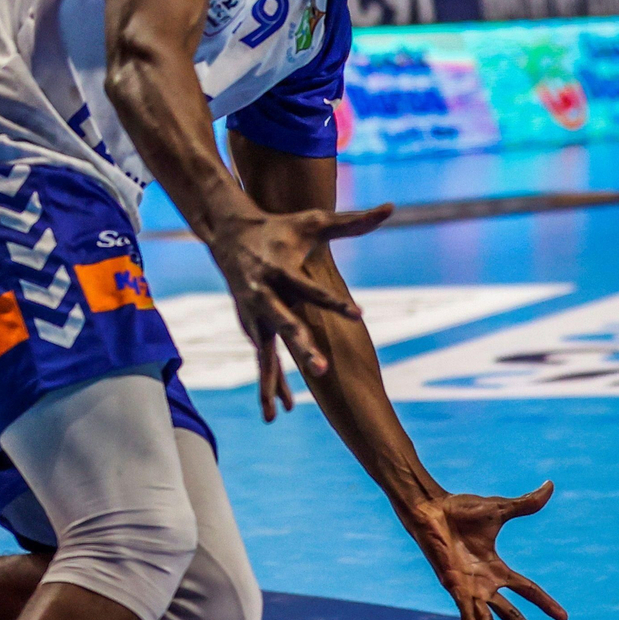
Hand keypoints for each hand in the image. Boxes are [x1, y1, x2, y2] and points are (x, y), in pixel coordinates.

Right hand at [211, 203, 392, 420]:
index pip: (312, 289)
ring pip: (266, 352)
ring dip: (274, 380)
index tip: (359, 314)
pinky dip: (270, 383)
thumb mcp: (313, 220)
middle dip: (301, 348)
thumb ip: (352, 221)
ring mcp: (254, 315)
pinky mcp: (251, 328)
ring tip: (282, 412)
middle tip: (321, 369)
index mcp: (280, 271)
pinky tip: (280, 411)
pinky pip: (263, 360)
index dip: (335, 301)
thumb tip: (390, 207)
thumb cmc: (278, 228)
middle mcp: (264, 296)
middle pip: (286, 325)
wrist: (228, 236)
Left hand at [401, 483, 568, 619]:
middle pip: (512, 616)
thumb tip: (550, 486)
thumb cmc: (459, 510)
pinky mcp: (449, 582)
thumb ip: (525, 504)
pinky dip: (467, 618)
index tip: (565, 619)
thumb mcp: (498, 510)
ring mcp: (466, 586)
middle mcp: (483, 583)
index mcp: (496, 569)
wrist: (429, 507)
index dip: (546, 603)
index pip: (528, 590)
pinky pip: (461, 604)